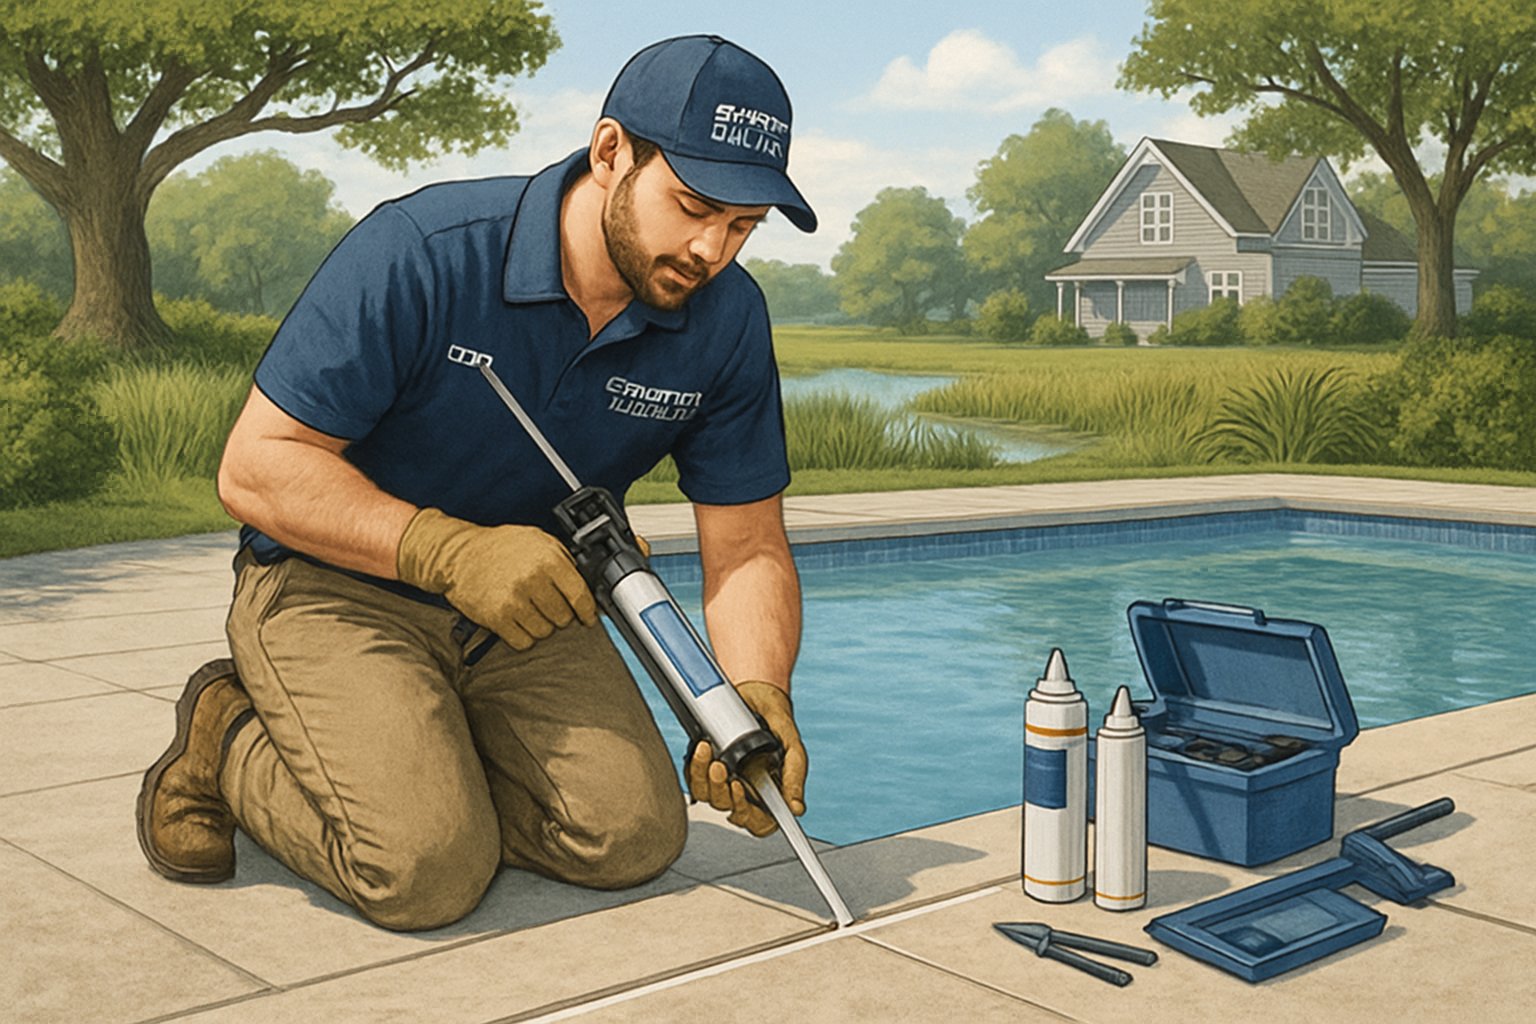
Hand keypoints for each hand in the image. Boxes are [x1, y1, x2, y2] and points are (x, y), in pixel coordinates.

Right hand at [396, 507, 596, 649]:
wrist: (458, 555)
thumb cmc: (500, 547)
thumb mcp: (538, 540)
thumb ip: (564, 559)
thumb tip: (587, 584)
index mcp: (548, 559)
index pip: (580, 595)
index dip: (587, 611)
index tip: (587, 617)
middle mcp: (532, 580)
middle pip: (563, 618)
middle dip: (560, 615)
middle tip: (548, 606)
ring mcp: (513, 601)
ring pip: (545, 632)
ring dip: (541, 626)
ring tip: (529, 610)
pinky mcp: (496, 618)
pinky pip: (523, 642)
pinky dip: (523, 636)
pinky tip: (517, 620)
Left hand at [687, 680, 805, 836]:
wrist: (755, 693)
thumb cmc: (776, 722)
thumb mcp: (792, 747)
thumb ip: (795, 776)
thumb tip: (796, 808)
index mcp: (768, 792)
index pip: (759, 823)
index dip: (749, 818)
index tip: (741, 792)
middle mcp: (744, 789)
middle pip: (728, 809)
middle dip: (722, 792)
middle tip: (724, 767)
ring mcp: (722, 778)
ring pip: (707, 796)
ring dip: (705, 778)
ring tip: (711, 754)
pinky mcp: (703, 765)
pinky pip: (692, 778)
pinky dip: (694, 765)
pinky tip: (703, 747)